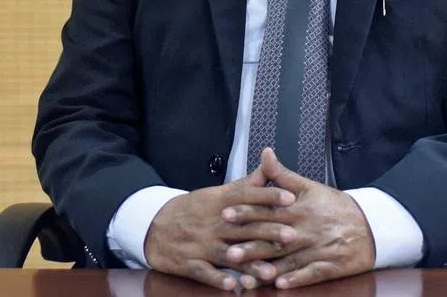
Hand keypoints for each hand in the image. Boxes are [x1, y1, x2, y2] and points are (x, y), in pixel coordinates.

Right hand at [144, 163, 297, 290]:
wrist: (154, 225)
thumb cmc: (193, 209)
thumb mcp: (217, 193)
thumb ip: (246, 184)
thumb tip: (270, 163)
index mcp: (220, 202)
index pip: (247, 196)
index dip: (269, 196)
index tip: (291, 198)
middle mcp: (213, 222)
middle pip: (243, 227)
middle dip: (268, 231)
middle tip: (292, 235)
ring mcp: (200, 244)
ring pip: (228, 253)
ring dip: (249, 263)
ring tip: (270, 270)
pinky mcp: (189, 263)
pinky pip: (205, 273)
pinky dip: (218, 280)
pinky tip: (234, 286)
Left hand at [222, 148, 375, 288]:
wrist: (370, 225)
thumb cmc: (336, 206)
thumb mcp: (310, 186)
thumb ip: (283, 174)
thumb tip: (265, 154)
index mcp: (299, 209)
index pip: (268, 211)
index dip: (246, 212)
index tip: (225, 214)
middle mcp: (305, 230)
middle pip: (274, 238)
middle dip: (251, 245)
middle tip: (228, 251)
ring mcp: (317, 249)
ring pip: (287, 260)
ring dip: (266, 269)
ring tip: (245, 276)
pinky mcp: (328, 266)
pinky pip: (309, 274)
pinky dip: (295, 279)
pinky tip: (279, 285)